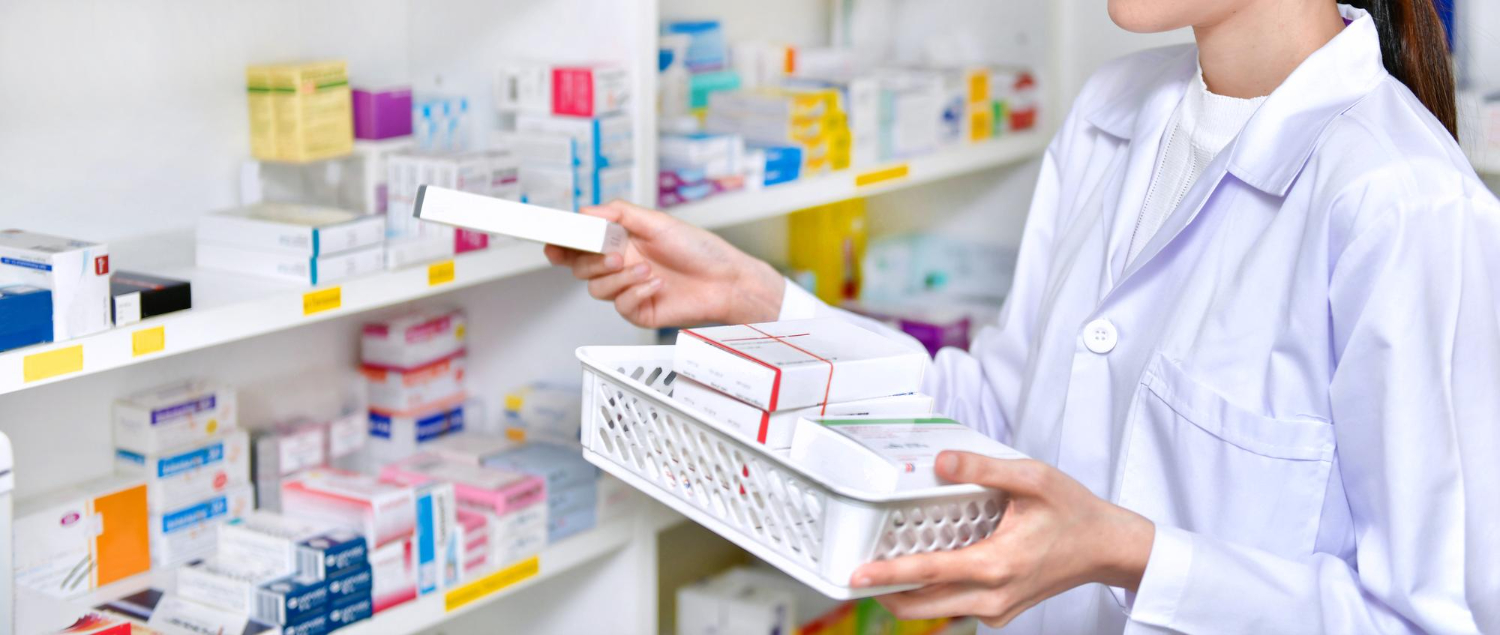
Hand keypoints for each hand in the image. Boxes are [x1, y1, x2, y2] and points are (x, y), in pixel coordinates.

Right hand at [544, 200, 785, 328]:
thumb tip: (586, 212)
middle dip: (593, 262)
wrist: (725, 280)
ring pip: (597, 289)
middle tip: (615, 255)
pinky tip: (656, 284)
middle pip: (581, 268)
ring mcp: (628, 289)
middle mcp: (620, 266)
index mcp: (620, 241)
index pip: (580, 245)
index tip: (553, 243)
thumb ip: (618, 214)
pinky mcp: (639, 311)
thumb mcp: (657, 221)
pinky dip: (636, 293)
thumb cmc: (698, 249)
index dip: (562, 244)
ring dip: (620, 278)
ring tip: (647, 269)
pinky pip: (620, 306)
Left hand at [850, 452, 1154, 628]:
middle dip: (885, 593)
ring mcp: (996, 608)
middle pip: (921, 606)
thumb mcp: (1032, 478)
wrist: (1106, 547)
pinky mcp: (1000, 611)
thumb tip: (941, 461)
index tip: (857, 575)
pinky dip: (936, 593)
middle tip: (857, 575)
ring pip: (937, 610)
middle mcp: (992, 594)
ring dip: (908, 595)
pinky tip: (929, 569)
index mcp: (995, 563)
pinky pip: (957, 607)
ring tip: (884, 570)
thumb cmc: (1074, 513)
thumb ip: (982, 468)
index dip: (887, 575)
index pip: (927, 573)